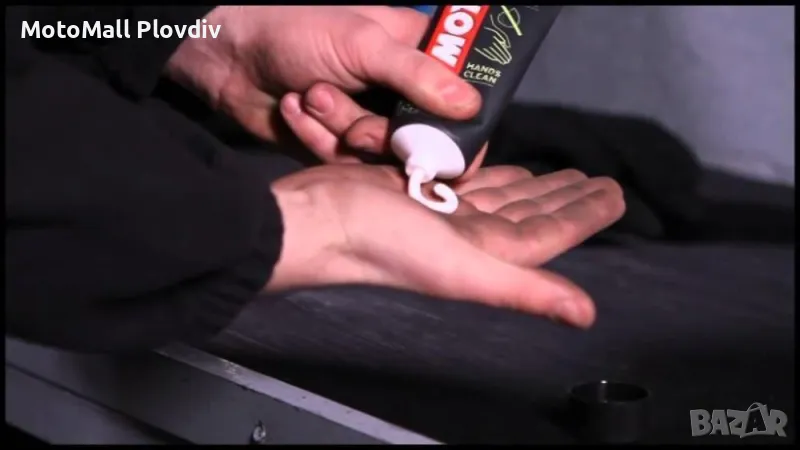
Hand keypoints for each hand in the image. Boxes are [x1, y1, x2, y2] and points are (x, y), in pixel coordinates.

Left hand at [165, 6, 481, 163]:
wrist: (229, 55)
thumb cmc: (296, 30)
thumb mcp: (362, 43)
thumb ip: (416, 75)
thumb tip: (469, 106)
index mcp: (417, 58)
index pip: (461, 100)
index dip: (458, 129)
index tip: (446, 149)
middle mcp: (397, 94)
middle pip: (421, 140)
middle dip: (382, 134)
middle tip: (355, 122)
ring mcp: (367, 122)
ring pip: (379, 155)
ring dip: (341, 129)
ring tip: (313, 95)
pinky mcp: (336, 147)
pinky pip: (343, 162)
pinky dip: (316, 138)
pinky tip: (296, 108)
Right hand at [269, 165, 625, 327]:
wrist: (318, 219)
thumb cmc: (383, 246)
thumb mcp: (463, 269)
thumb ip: (525, 290)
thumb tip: (585, 315)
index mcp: (488, 256)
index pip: (551, 233)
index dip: (585, 215)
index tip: (615, 194)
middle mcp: (470, 237)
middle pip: (533, 212)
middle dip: (566, 197)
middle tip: (598, 180)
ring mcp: (444, 213)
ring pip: (504, 195)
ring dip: (536, 183)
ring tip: (562, 172)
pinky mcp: (419, 188)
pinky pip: (469, 178)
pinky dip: (493, 171)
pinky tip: (505, 165)